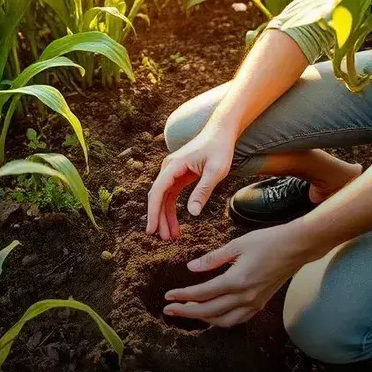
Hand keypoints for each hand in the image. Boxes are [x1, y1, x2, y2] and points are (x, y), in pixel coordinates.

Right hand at [146, 125, 235, 239]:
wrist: (220, 132)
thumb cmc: (219, 149)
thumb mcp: (215, 171)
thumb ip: (203, 191)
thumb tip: (192, 213)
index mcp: (173, 165)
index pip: (158, 191)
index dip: (153, 211)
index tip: (151, 229)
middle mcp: (168, 168)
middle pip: (157, 197)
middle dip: (159, 218)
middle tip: (163, 239)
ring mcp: (172, 172)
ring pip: (163, 198)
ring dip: (165, 217)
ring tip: (171, 236)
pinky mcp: (178, 175)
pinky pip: (171, 195)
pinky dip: (172, 210)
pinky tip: (176, 224)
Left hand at [162, 223, 312, 326]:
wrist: (297, 247)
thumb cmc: (268, 241)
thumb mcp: (236, 245)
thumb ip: (212, 258)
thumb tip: (191, 267)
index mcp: (237, 280)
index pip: (203, 293)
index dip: (183, 296)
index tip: (168, 296)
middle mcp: (245, 296)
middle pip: (209, 311)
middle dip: (186, 312)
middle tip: (169, 309)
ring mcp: (255, 302)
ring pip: (224, 321)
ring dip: (203, 319)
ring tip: (187, 312)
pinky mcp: (261, 303)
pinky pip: (238, 319)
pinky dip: (221, 320)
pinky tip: (212, 315)